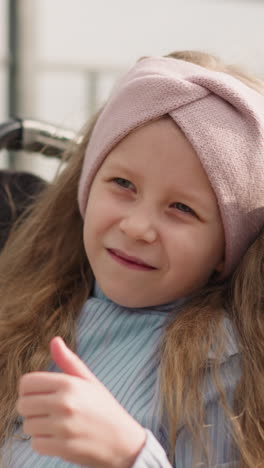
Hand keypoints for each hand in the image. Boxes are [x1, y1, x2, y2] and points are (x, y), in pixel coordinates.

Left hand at [16, 337, 145, 467]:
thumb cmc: (103, 407)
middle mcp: (65, 403)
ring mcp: (64, 427)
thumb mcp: (89, 380)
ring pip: (28, 426)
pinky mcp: (63, 448)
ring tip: (55, 425)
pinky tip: (58, 438)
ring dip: (38, 427)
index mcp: (69, 383)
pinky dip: (44, 443)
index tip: (39, 394)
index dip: (28, 389)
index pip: (27, 383)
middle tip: (47, 411)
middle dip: (31, 409)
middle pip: (23, 405)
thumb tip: (54, 340)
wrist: (123, 441)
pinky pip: (36, 444)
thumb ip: (68, 361)